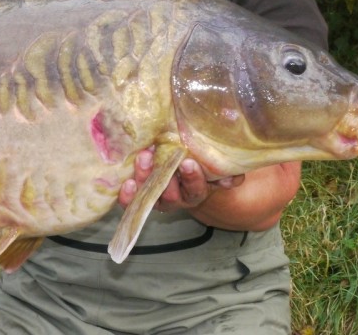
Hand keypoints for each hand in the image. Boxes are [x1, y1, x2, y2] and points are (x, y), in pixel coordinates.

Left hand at [118, 148, 244, 211]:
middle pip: (170, 194)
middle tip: (158, 157)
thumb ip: (227, 173)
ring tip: (143, 158)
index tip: (187, 162)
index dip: (192, 178)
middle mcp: (176, 199)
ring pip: (150, 195)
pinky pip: (132, 201)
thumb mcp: (215, 169)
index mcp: (196, 192)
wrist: (182, 173)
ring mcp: (157, 198)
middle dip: (165, 176)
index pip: (196, 189)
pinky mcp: (140, 196)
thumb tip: (231, 179)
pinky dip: (128, 195)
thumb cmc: (201, 167)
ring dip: (145, 177)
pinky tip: (126, 182)